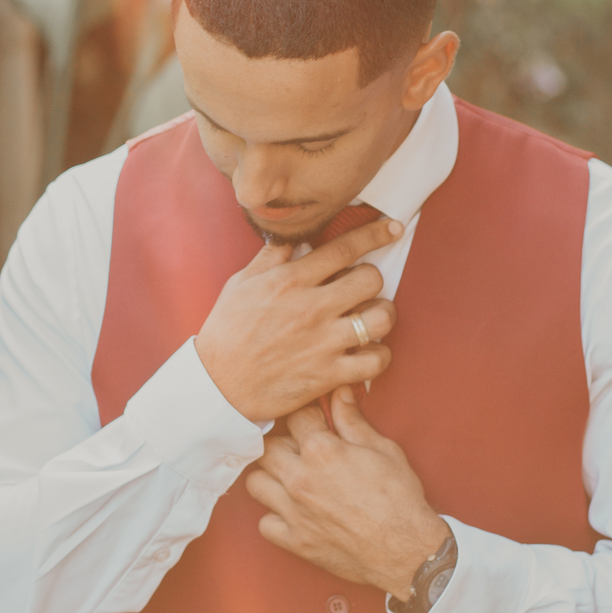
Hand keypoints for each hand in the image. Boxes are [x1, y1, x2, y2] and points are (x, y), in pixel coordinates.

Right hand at [195, 219, 401, 421]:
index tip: (393, 227)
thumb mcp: (241, 284)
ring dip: (382, 315)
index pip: (344, 248)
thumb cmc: (227, 333)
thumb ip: (271, 257)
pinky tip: (367, 351)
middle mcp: (312, 307)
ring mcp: (324, 342)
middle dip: (373, 278)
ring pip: (381, 318)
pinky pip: (375, 360)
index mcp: (291, 280)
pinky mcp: (329, 374)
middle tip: (362, 288)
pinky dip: (379, 355)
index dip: (375, 233)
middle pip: (371, 279)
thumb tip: (292, 235)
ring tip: (371, 318)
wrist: (218, 385)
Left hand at [245, 390, 449, 598]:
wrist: (407, 550)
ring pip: (256, 483)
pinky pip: (265, 523)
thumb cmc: (400, 499)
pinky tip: (293, 512)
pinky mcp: (295, 541)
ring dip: (271, 477)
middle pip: (268, 448)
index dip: (307, 415)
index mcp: (321, 451)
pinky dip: (275, 517)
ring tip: (290, 478)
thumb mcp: (383, 450)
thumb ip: (352, 420)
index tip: (313, 421)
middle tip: (301, 450)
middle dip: (283, 443)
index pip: (296, 417)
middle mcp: (300, 479)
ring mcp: (294, 512)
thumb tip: (339, 393)